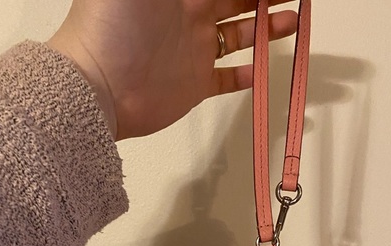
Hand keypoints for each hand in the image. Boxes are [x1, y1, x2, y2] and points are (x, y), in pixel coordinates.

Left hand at [47, 0, 296, 140]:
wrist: (97, 86)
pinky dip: (245, 75)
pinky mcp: (193, 85)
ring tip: (293, 21)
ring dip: (266, 28)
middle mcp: (189, 15)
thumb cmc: (112, 24)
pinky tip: (261, 70)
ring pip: (239, 35)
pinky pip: (225, 78)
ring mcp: (193, 51)